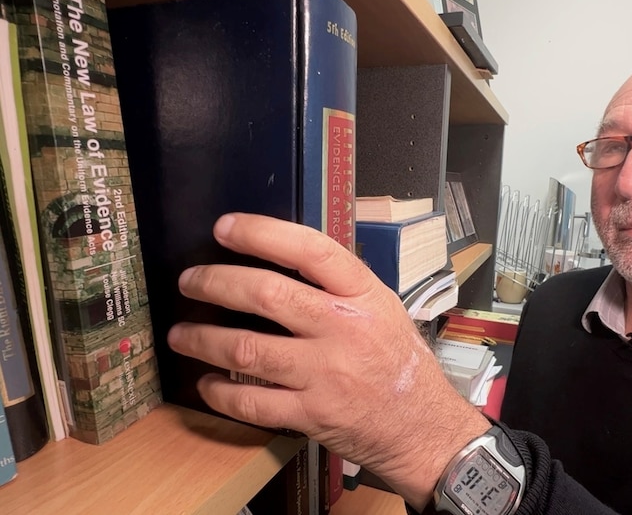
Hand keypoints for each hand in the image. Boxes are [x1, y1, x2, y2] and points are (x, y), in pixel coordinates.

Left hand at [166, 213, 489, 506]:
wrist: (424, 428)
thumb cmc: (400, 364)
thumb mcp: (383, 310)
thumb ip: (340, 286)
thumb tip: (283, 259)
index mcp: (364, 296)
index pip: (310, 250)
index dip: (262, 233)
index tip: (225, 228)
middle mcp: (345, 329)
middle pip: (267, 294)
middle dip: (216, 282)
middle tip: (190, 281)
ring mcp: (327, 374)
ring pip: (248, 348)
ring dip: (204, 338)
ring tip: (181, 333)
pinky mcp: (312, 414)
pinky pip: (251, 401)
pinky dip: (219, 391)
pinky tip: (208, 382)